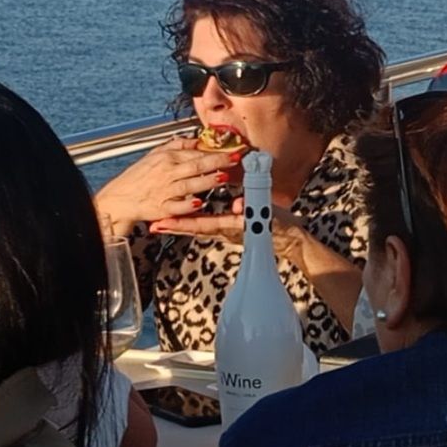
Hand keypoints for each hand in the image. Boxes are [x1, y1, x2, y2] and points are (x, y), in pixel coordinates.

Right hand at [95, 137, 244, 237]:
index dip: (217, 151)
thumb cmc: (138, 177)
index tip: (234, 149)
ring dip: (207, 181)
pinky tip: (200, 203)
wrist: (120, 198)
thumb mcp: (155, 154)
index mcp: (167, 158)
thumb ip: (176, 145)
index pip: (196, 152)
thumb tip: (196, 139)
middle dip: (218, 161)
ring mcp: (165, 191)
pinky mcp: (162, 208)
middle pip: (196, 165)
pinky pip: (177, 207)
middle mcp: (167, 172)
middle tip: (236, 159)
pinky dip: (188, 205)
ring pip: (189, 184)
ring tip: (223, 176)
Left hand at [149, 200, 308, 264]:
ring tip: (162, 223)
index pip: (203, 224)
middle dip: (174, 226)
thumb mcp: (269, 217)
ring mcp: (229, 232)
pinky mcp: (233, 231)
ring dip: (181, 225)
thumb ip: (254, 210)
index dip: (182, 222)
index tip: (164, 221)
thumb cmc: (282, 228)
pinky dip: (195, 223)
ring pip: (200, 228)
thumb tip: (237, 204)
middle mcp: (227, 231)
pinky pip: (210, 226)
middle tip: (153, 225)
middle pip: (195, 228)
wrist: (293, 242)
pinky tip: (188, 220)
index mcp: (233, 226)